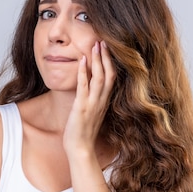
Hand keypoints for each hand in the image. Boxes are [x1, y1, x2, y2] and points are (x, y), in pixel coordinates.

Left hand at [63, 41, 115, 156]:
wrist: (80, 150)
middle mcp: (101, 102)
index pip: (112, 78)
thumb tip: (89, 91)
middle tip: (103, 41)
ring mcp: (92, 104)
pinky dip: (83, 72)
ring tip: (96, 45)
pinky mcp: (81, 108)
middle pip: (109, 75)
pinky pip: (84, 87)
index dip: (111, 63)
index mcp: (104, 102)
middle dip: (106, 57)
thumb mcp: (91, 114)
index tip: (108, 50)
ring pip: (99, 78)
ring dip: (98, 60)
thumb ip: (93, 102)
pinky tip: (81, 60)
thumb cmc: (83, 134)